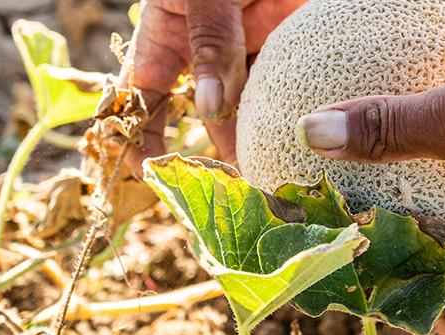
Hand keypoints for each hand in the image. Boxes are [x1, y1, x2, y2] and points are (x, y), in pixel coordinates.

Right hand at [122, 0, 306, 173]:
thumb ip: (209, 43)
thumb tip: (211, 107)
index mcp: (168, 33)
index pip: (146, 95)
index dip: (144, 137)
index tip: (154, 175)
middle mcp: (207, 48)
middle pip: (210, 113)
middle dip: (219, 151)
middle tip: (230, 190)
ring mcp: (250, 48)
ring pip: (253, 105)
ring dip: (260, 139)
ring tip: (268, 175)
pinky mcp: (291, 46)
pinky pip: (290, 86)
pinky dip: (294, 113)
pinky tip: (300, 142)